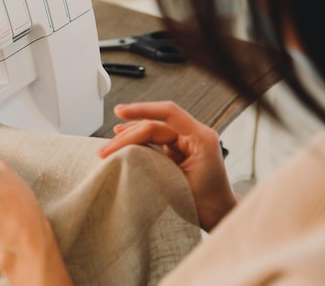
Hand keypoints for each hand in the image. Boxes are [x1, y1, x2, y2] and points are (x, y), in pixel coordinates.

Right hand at [97, 101, 236, 230]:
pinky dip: (137, 140)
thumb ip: (155, 166)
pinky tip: (121, 138)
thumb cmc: (206, 204)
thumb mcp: (178, 185)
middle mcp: (194, 134)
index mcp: (201, 138)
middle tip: (106, 151)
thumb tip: (127, 156)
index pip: (169, 113)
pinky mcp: (178, 147)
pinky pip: (153, 138)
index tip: (120, 112)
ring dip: (129, 137)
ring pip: (151, 129)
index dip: (142, 110)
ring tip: (108, 147)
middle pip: (154, 124)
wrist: (218, 215)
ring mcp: (186, 140)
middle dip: (127, 135)